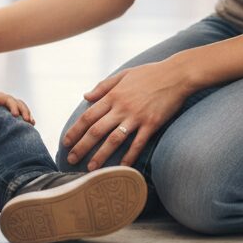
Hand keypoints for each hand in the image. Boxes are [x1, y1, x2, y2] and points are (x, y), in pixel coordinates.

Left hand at [0, 89, 34, 124]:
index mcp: (0, 97)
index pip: (9, 100)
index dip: (13, 107)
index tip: (15, 115)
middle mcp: (8, 101)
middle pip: (19, 104)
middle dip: (24, 111)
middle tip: (27, 121)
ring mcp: (11, 106)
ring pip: (23, 109)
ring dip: (28, 115)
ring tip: (32, 124)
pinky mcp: (11, 113)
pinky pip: (21, 115)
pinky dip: (26, 120)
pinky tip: (30, 128)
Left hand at [62, 59, 193, 169]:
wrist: (176, 74)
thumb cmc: (150, 73)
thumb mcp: (124, 74)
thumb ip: (103, 86)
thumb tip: (85, 96)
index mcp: (113, 95)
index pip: (88, 116)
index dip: (75, 130)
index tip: (66, 142)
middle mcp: (122, 107)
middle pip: (97, 130)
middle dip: (82, 146)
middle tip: (71, 159)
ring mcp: (137, 116)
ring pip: (114, 139)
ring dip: (101, 155)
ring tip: (91, 169)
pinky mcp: (152, 123)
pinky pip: (138, 143)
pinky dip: (129, 156)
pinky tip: (122, 167)